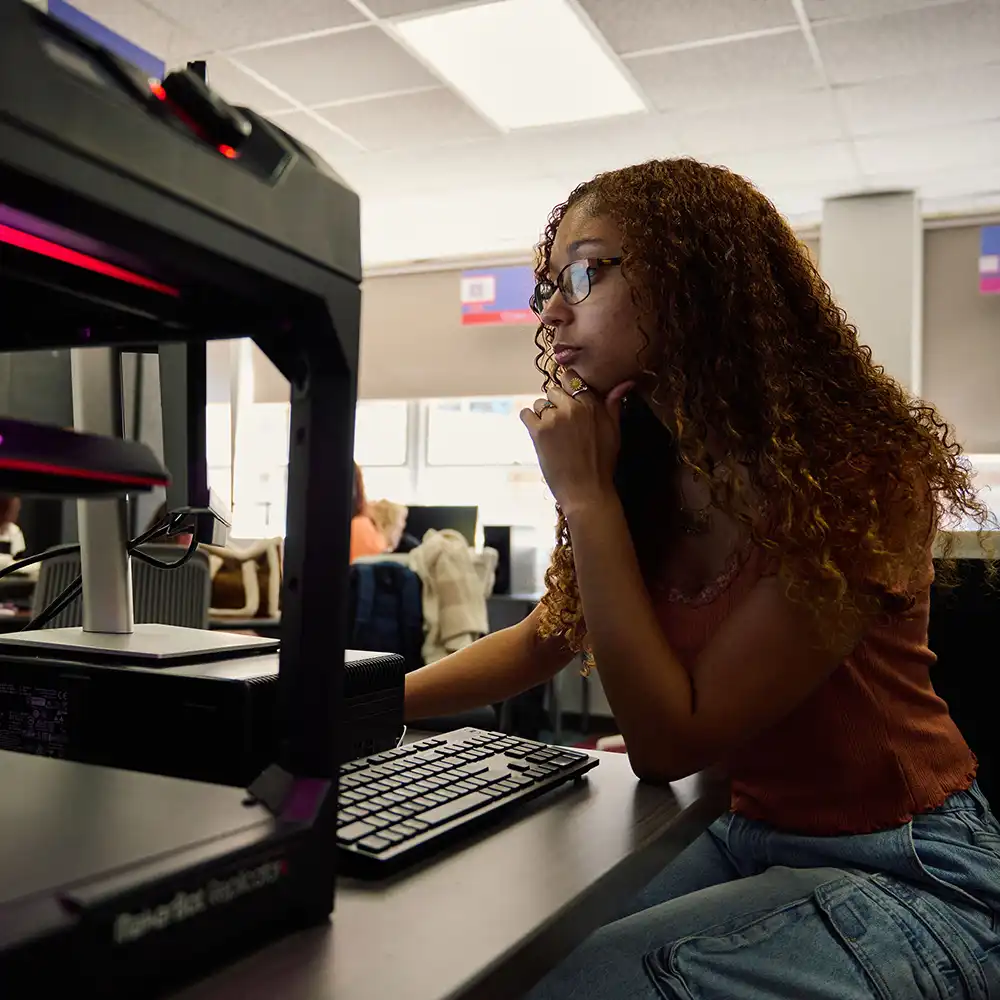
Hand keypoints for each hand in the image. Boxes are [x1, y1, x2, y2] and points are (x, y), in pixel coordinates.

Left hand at [520, 370, 634, 514]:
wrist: (586, 491)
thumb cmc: (602, 464)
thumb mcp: (614, 431)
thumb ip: (613, 405)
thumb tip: (623, 383)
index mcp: (592, 405)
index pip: (572, 378)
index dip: (567, 388)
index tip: (568, 400)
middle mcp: (573, 407)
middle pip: (553, 390)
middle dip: (555, 404)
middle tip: (562, 425)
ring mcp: (555, 418)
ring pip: (539, 403)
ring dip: (542, 415)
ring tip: (553, 434)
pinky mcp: (539, 431)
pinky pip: (526, 414)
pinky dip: (529, 422)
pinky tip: (540, 435)